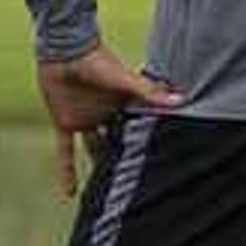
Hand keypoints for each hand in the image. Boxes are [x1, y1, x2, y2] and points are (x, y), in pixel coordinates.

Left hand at [35, 42, 179, 197]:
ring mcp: (86, 120)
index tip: (165, 166)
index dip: (149, 145)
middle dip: (127, 161)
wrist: (63, 49)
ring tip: (111, 196)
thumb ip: (149, 93)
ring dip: (102, 168)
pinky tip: (69, 195)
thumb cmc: (96, 59)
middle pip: (119, 143)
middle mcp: (108, 115)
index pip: (140, 130)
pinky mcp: (65, 123)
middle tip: (140, 188)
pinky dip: (67, 171)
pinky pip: (66, 151)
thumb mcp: (124, 80)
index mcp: (124, 106)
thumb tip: (181, 100)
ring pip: (97, 149)